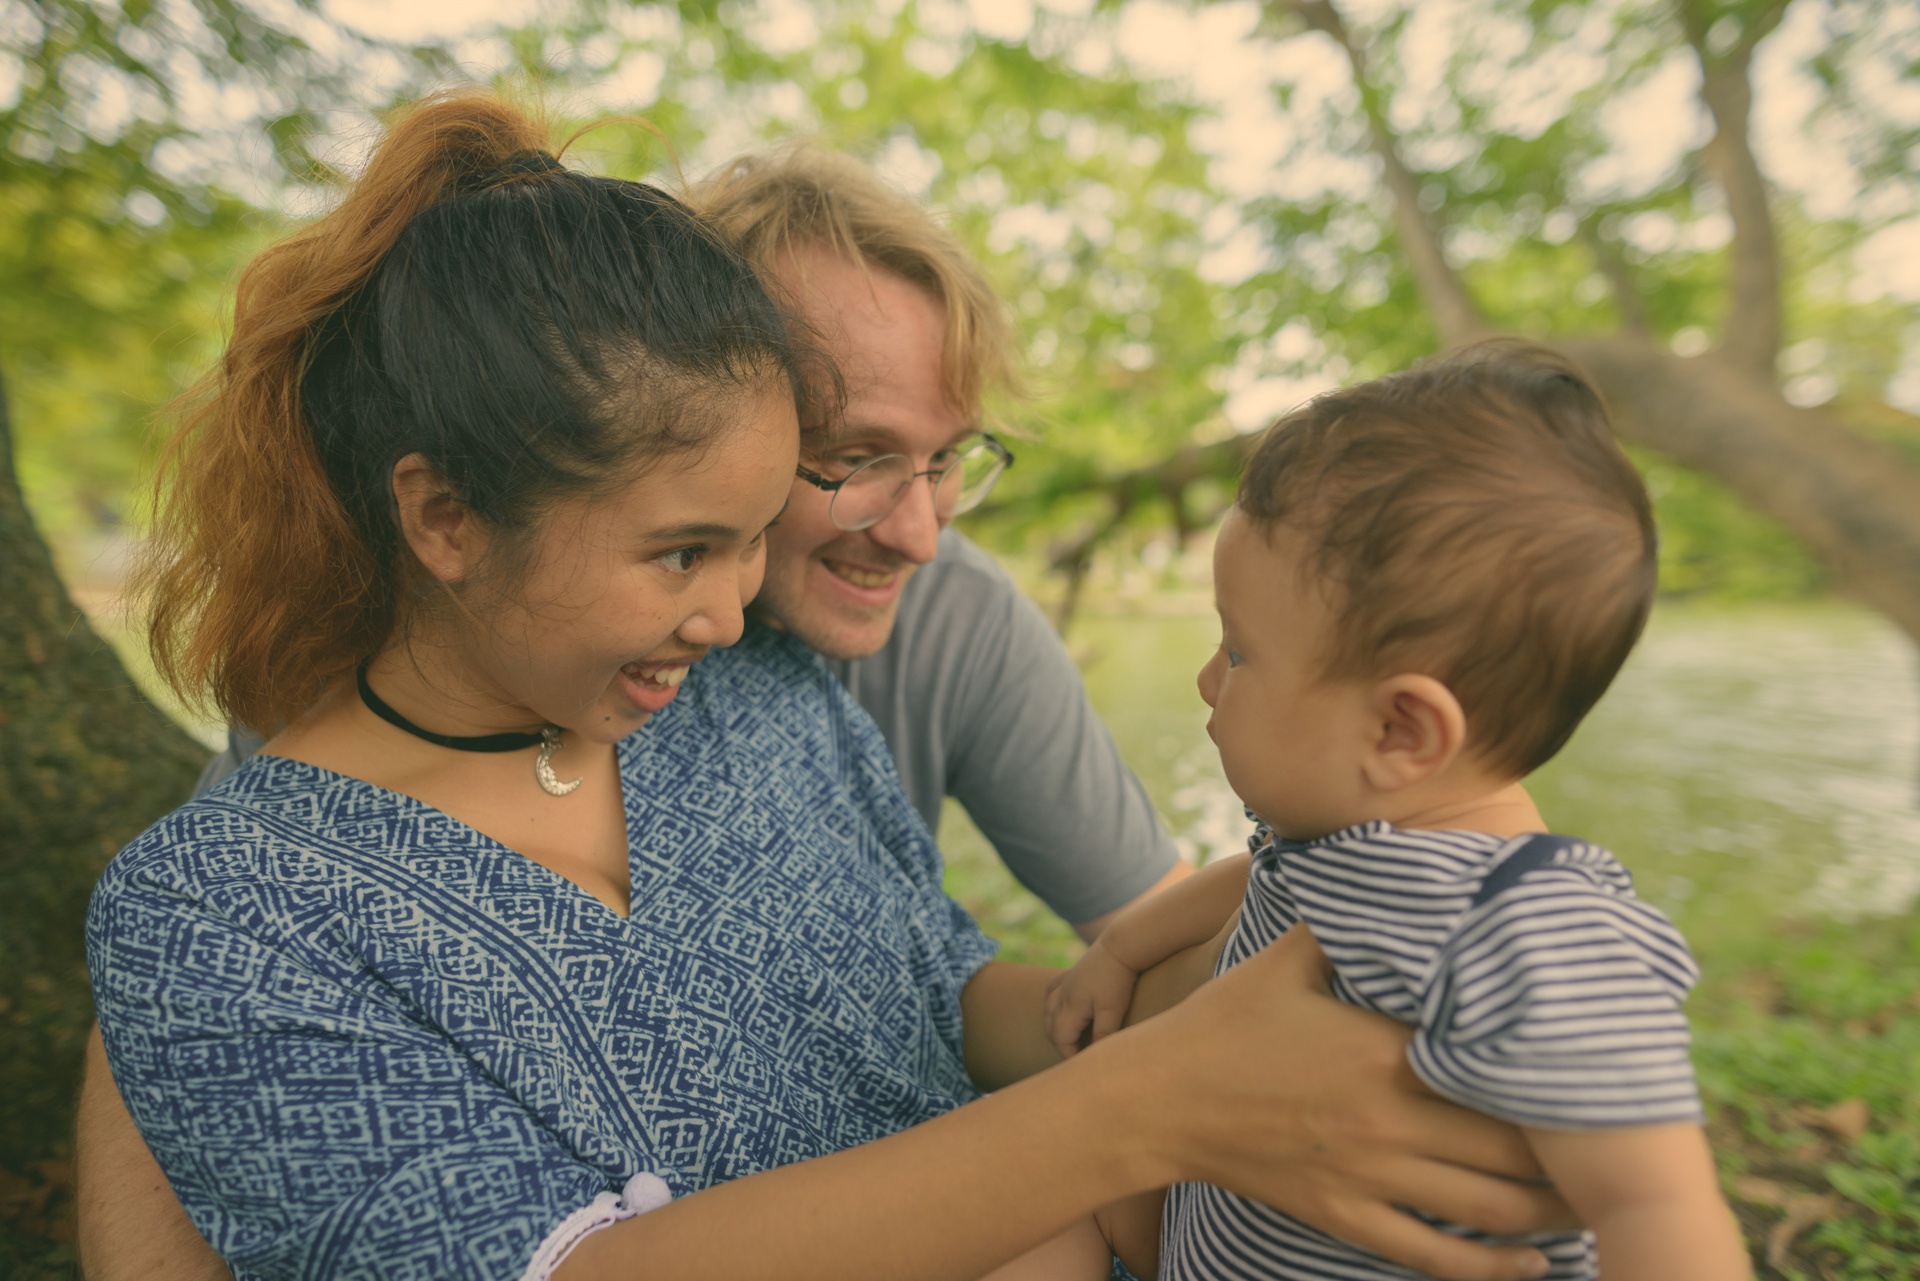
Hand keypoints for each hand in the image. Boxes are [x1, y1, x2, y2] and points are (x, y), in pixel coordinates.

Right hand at [1042, 940, 1139, 1058]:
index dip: (1070, 1055)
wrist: (1120, 945)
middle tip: (1077, 1054)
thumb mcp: (1113, 1011)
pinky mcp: (1070, 973)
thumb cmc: (1117, 979)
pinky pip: (1051, 990)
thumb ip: (1103, 1034)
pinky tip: (1057, 1005)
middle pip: (1051, 1027)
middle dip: (1060, 1043)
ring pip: (1048, 1010)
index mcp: (1070, 1007)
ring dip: (1054, 1026)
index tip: (1082, 1064)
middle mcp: (1061, 996)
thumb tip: (1096, 1057)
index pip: (1061, 1039)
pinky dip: (1051, 1002)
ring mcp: (1064, 983)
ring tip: (1069, 1036)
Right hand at [1104, 927, 1573, 1280]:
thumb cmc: (1225, 1024)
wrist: (1159, 1100)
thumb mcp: (1286, 958)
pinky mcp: (1345, 1217)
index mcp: (1383, 1052)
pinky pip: (1433, 1255)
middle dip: (1572, 1158)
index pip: (1493, 1070)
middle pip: (1510, 1151)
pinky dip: (1491, 1268)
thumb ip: (1346, 921)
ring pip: (1486, 1210)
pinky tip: (1531, 1266)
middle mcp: (1389, 1122)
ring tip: (1592, 1208)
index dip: (1554, 1081)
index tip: (1598, 1078)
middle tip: (1618, 1152)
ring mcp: (1369, 1178)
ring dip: (1550, 1216)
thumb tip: (1385, 862)